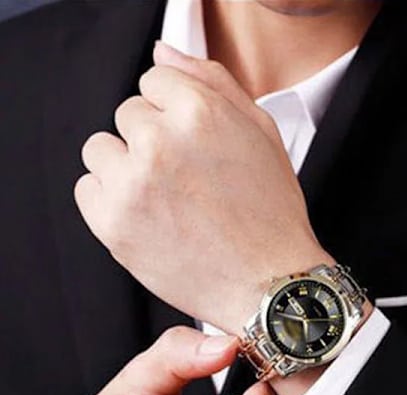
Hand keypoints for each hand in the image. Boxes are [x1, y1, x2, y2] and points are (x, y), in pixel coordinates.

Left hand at [75, 42, 332, 334]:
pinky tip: (149, 217)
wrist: (267, 283)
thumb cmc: (270, 213)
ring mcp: (133, 184)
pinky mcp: (113, 224)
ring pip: (101, 149)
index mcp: (200, 112)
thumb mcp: (262, 133)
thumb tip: (162, 51)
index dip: (177, 113)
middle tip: (188, 180)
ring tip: (166, 199)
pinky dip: (112, 200)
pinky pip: (88, 188)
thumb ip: (213, 81)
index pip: (155, 80)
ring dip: (127, 167)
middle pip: (128, 114)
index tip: (193, 144)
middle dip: (155, 140)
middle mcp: (160, 142)